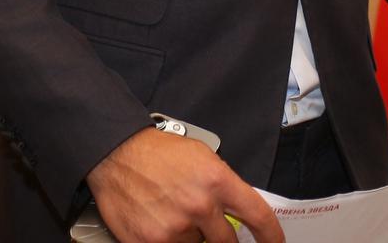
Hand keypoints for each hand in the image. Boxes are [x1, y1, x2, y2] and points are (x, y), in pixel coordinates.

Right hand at [86, 127, 282, 242]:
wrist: (116, 154)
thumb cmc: (158, 153)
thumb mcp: (202, 157)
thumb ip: (224, 187)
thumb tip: (240, 213)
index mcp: (217, 181)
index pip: (258, 217)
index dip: (271, 236)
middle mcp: (200, 206)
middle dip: (222, 238)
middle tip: (207, 225)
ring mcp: (175, 229)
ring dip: (191, 237)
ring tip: (173, 214)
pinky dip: (170, 240)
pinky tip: (159, 222)